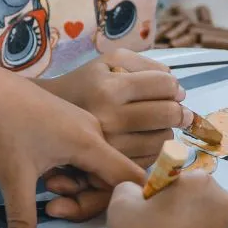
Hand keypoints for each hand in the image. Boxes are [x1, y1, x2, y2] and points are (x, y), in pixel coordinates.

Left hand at [0, 66, 144, 227]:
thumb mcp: (12, 179)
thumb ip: (23, 222)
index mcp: (89, 141)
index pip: (130, 177)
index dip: (126, 202)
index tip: (110, 218)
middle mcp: (93, 131)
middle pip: (109, 178)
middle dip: (84, 199)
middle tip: (50, 204)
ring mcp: (81, 125)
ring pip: (94, 167)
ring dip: (73, 184)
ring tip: (43, 183)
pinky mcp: (68, 123)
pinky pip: (83, 155)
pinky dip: (68, 170)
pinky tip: (43, 170)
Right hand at [39, 49, 190, 167]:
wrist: (48, 117)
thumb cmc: (85, 83)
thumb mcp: (110, 61)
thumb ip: (148, 66)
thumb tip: (178, 90)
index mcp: (109, 89)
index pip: (164, 85)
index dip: (174, 87)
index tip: (173, 91)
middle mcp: (109, 119)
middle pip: (168, 114)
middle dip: (179, 110)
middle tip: (177, 109)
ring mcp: (110, 147)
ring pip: (164, 139)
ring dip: (167, 129)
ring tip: (155, 123)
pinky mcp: (111, 166)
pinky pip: (151, 158)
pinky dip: (154, 148)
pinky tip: (143, 138)